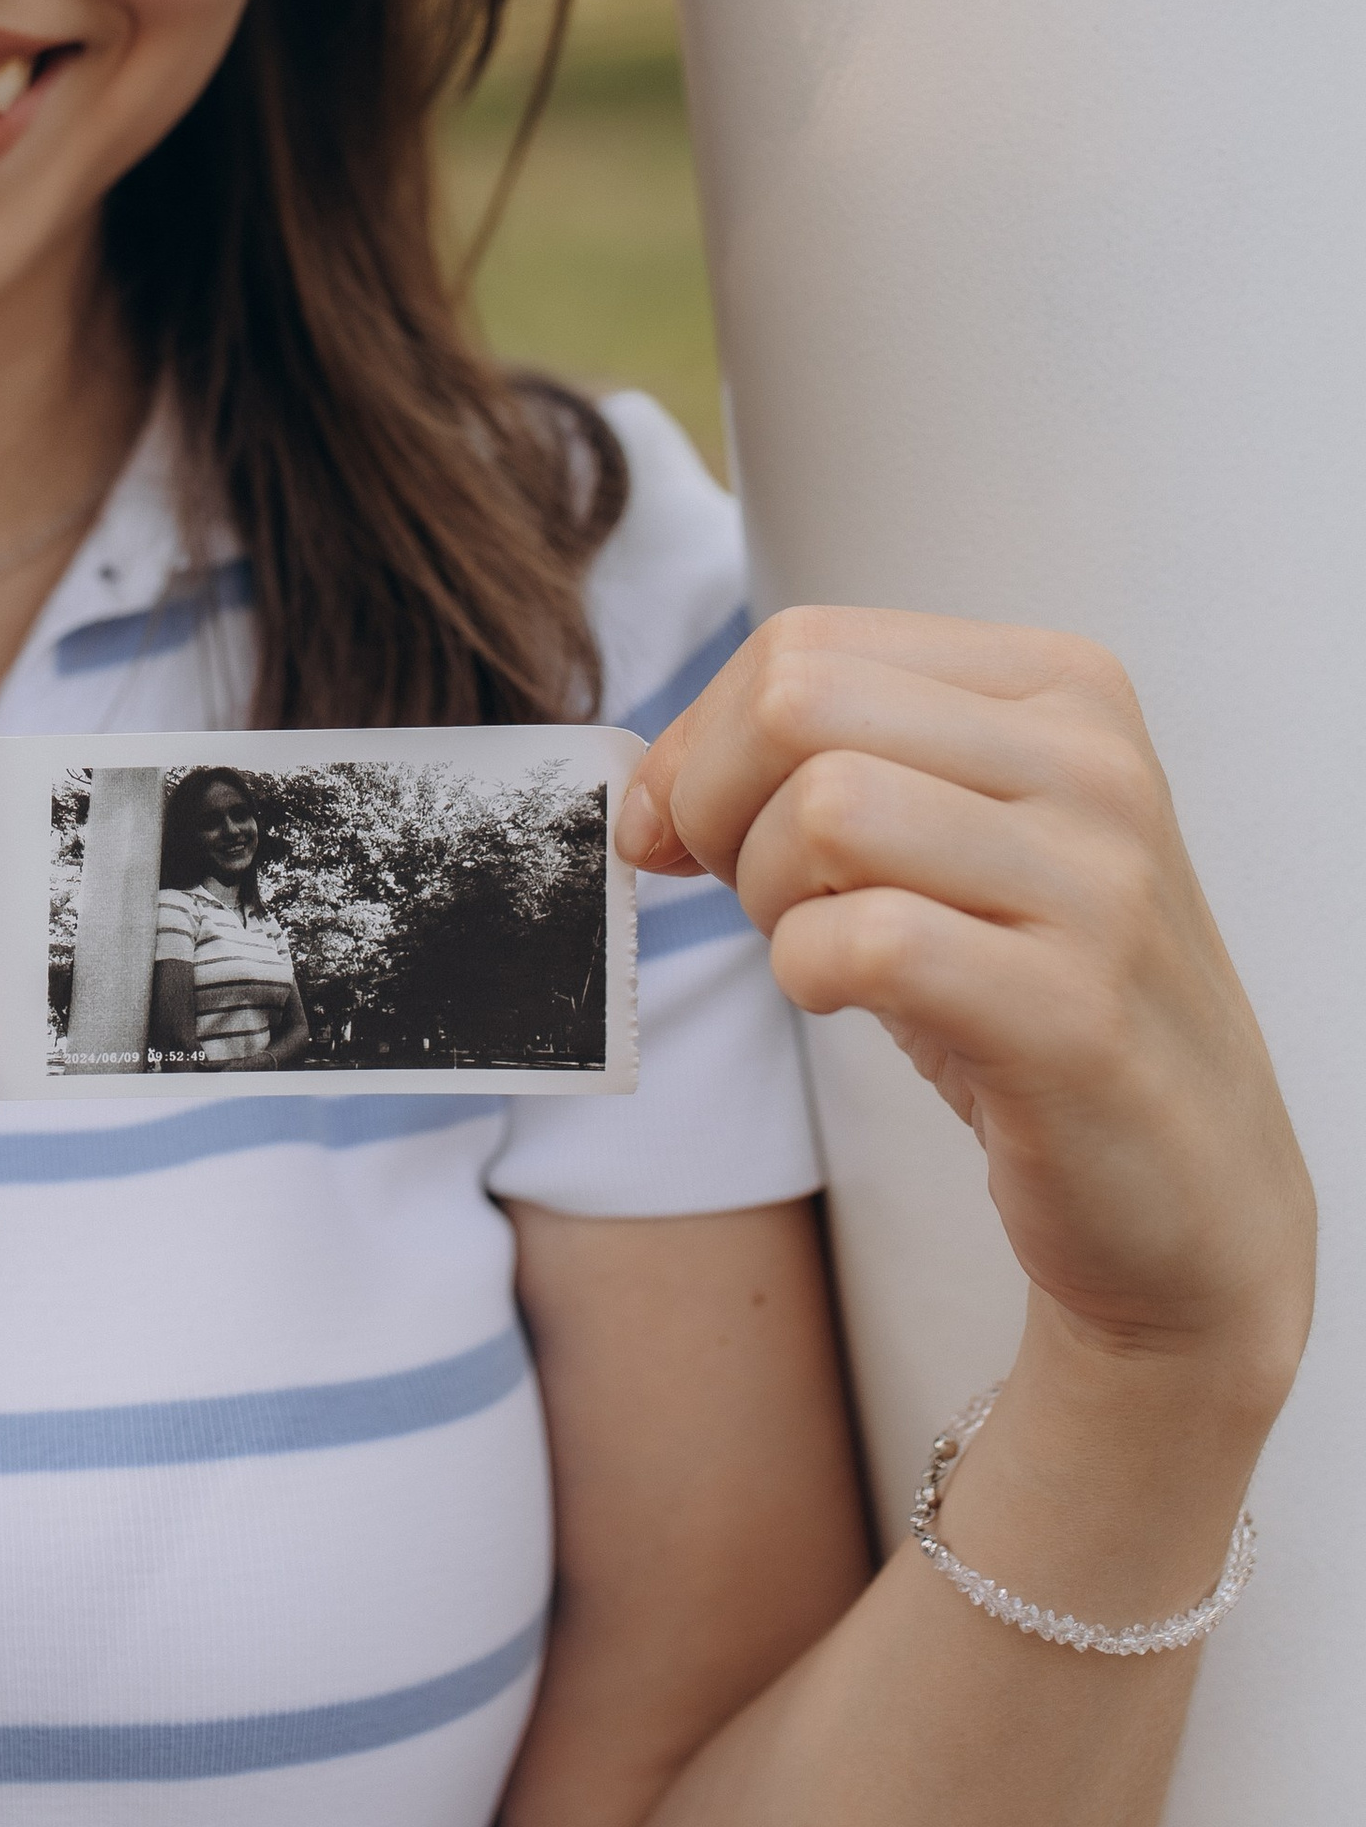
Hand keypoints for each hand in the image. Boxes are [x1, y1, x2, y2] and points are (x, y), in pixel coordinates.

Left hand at [617, 612, 1311, 1414]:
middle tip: (750, 894)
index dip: (701, 743)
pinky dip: (810, 974)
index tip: (686, 834)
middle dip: (716, 804)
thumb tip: (641, 795)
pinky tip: (852, 1002)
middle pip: (797, 703)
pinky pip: (865, 942)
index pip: (804, 644)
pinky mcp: (1073, 1012)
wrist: (1186, 1182)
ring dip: (768, 896)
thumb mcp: (939, 841)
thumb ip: (810, 770)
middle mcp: (1092, 763)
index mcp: (1061, 688)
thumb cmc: (1028, 994)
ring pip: (824, 808)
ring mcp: (1096, 884)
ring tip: (821, 948)